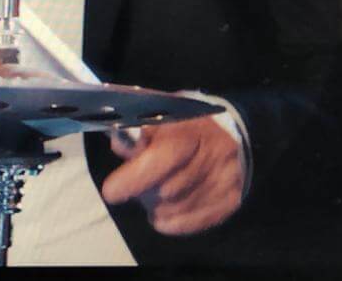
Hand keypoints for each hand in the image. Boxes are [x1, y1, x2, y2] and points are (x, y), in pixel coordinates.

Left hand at [99, 118, 245, 235]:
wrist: (227, 132)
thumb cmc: (180, 125)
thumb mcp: (155, 117)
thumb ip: (134, 132)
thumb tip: (121, 146)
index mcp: (189, 130)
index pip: (162, 159)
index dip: (135, 178)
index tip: (111, 192)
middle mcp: (212, 155)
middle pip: (165, 190)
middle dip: (142, 190)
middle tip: (135, 182)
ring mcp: (224, 181)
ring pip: (174, 209)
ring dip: (155, 205)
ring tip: (154, 190)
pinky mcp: (230, 201)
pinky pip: (188, 223)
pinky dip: (170, 219)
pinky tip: (167, 206)